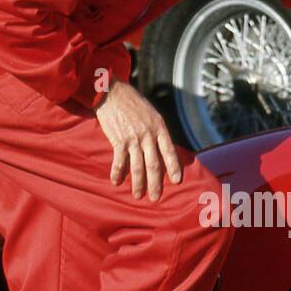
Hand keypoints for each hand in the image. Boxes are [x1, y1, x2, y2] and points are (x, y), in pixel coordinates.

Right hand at [96, 80, 182, 200]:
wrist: (113, 93)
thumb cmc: (133, 103)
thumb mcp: (152, 114)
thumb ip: (157, 131)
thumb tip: (162, 149)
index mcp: (159, 128)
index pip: (169, 151)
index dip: (174, 167)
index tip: (177, 181)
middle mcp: (148, 135)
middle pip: (154, 164)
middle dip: (155, 183)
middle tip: (156, 197)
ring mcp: (133, 138)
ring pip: (138, 167)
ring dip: (137, 183)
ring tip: (138, 195)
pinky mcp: (118, 140)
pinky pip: (119, 161)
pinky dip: (118, 173)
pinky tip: (116, 182)